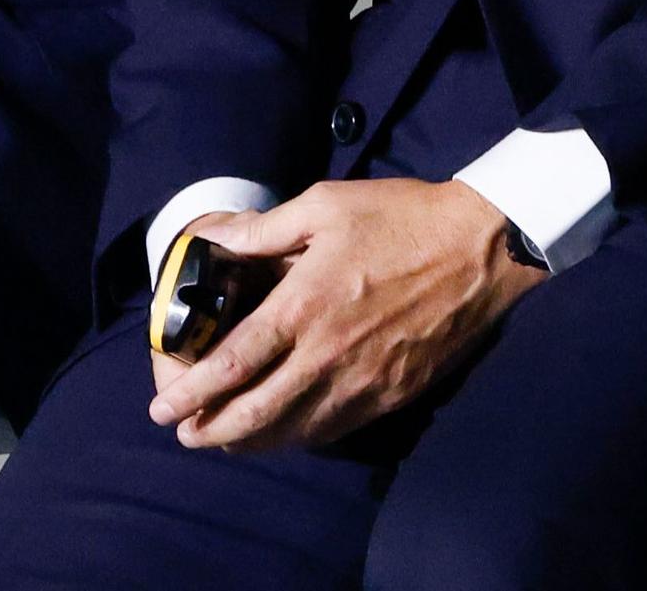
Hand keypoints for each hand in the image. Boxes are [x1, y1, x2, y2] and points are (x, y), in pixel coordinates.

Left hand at [145, 180, 539, 452]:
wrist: (484, 247)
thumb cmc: (404, 219)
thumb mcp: (326, 204)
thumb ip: (265, 230)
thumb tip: (217, 239)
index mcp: (303, 308)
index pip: (231, 367)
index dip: (189, 395)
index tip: (162, 410)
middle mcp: (326, 356)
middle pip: (254, 416)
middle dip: (211, 433)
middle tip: (187, 434)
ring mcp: (361, 383)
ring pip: (292, 433)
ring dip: (251, 443)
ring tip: (228, 439)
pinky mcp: (391, 395)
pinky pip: (333, 430)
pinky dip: (299, 437)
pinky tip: (286, 430)